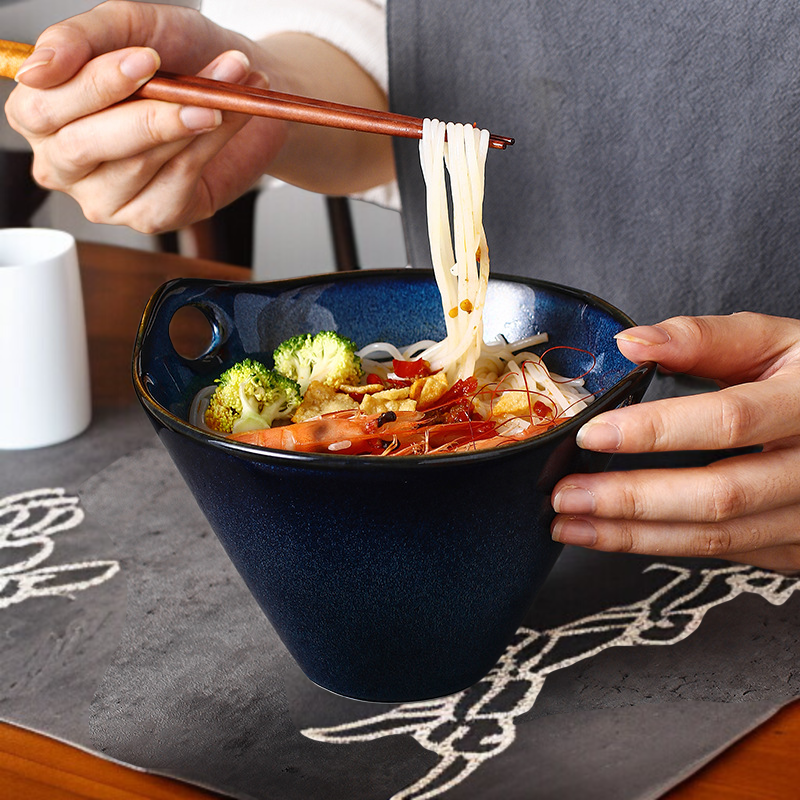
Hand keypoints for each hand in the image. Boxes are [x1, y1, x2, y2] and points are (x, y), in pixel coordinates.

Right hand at [4, 1, 283, 232]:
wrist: (238, 82)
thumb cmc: (176, 54)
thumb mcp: (127, 26)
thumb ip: (77, 38)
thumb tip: (36, 70)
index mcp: (41, 115)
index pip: (43, 108)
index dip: (95, 84)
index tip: (147, 60)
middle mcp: (65, 163)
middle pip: (84, 145)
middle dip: (146, 114)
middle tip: (193, 87)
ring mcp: (106, 197)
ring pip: (137, 163)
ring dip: (190, 120)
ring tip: (227, 86)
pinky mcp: (152, 215)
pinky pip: (177, 179)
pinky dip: (211, 143)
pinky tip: (229, 116)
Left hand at [551, 312, 799, 571]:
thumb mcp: (774, 341)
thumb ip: (704, 339)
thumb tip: (632, 343)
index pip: (727, 420)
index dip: (655, 430)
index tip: (591, 434)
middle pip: (719, 495)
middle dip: (631, 499)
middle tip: (565, 495)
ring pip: (718, 538)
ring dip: (634, 536)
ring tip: (572, 524)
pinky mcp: (797, 548)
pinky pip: (726, 554)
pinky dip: (663, 547)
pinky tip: (616, 536)